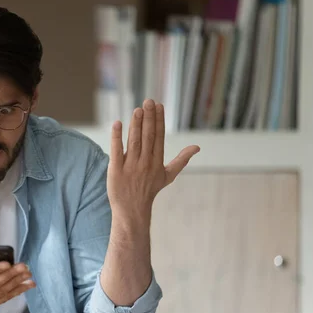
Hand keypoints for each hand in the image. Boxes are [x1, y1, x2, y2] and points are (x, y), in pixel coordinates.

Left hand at [107, 99, 199, 222]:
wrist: (132, 211)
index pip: (159, 137)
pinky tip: (117, 123)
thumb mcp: (168, 176)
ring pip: (134, 142)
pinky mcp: (116, 170)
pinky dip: (116, 137)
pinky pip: (116, 151)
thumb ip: (181, 160)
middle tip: (148, 101)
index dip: (159, 120)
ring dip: (136, 125)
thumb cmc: (149, 191)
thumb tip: (197, 147)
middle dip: (149, 118)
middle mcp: (145, 163)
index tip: (158, 105)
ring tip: (137, 110)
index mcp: (157, 162)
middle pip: (148, 136)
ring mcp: (130, 166)